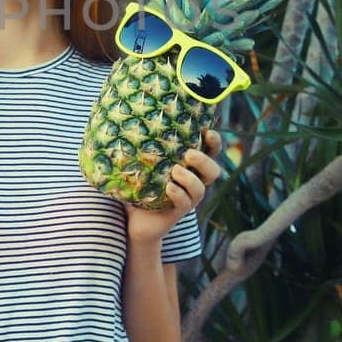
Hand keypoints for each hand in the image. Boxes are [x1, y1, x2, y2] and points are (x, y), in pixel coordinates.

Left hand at [126, 128, 222, 246]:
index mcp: (189, 167)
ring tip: (175, 170)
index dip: (214, 142)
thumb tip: (126, 121)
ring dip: (189, 178)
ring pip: (200, 189)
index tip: (207, 132)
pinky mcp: (177, 213)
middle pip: (214, 171)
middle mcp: (192, 182)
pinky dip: (178, 194)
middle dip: (204, 161)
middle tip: (188, 154)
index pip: (210, 153)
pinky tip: (168, 187)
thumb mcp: (142, 164)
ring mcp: (187, 199)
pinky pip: (185, 203)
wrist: (134, 221)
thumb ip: (141, 147)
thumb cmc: (138, 186)